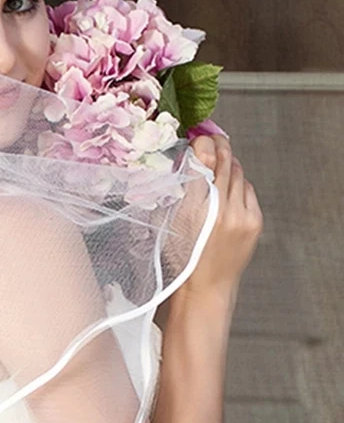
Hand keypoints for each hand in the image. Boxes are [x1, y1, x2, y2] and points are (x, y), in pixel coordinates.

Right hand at [181, 134, 262, 297]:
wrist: (204, 287)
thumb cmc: (179, 254)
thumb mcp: (167, 218)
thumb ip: (179, 185)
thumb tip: (190, 153)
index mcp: (194, 206)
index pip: (205, 159)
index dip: (203, 143)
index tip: (197, 136)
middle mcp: (222, 208)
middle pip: (226, 161)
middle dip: (217, 146)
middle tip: (208, 136)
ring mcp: (242, 215)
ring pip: (238, 173)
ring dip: (227, 163)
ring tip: (215, 160)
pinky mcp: (254, 221)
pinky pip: (247, 189)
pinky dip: (237, 183)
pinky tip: (225, 186)